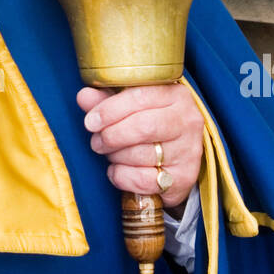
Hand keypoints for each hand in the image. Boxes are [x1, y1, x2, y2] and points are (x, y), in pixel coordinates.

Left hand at [76, 81, 203, 209]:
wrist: (176, 158)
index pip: (140, 97)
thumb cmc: (150, 124)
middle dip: (112, 136)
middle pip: (143, 126)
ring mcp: (189, 150)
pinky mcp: (184, 177)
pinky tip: (117, 170)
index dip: (110, 110)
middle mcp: (187, 120)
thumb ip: (106, 100)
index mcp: (175, 94)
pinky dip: (122, 176)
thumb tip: (84, 96)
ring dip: (116, 156)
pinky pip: (144, 179)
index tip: (90, 121)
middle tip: (97, 142)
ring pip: (142, 154)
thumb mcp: (130, 106)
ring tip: (110, 154)